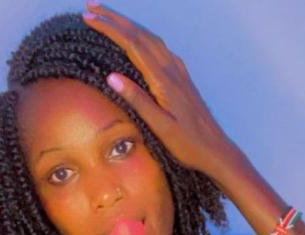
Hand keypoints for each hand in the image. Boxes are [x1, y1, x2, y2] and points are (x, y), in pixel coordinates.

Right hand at [83, 2, 243, 175]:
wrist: (216, 149)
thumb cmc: (188, 143)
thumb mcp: (160, 126)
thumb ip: (137, 100)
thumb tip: (112, 76)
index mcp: (164, 80)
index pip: (132, 44)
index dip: (109, 29)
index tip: (89, 18)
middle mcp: (172, 70)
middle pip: (141, 34)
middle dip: (114, 18)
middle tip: (91, 6)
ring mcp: (179, 72)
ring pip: (150, 38)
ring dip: (128, 25)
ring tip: (108, 17)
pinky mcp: (182, 78)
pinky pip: (159, 48)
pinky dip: (142, 36)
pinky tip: (137, 38)